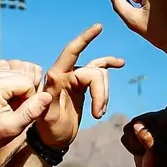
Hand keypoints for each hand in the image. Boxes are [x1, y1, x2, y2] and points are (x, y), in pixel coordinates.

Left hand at [0, 70, 52, 155]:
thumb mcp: (12, 127)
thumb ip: (31, 110)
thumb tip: (47, 95)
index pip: (26, 82)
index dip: (29, 98)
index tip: (19, 112)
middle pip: (20, 74)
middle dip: (23, 91)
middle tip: (14, 109)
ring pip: (13, 69)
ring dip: (16, 84)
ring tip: (9, 103)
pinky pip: (1, 70)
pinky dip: (7, 80)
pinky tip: (4, 96)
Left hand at [36, 25, 124, 149]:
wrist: (52, 138)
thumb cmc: (47, 129)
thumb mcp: (45, 117)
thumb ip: (46, 99)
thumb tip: (52, 76)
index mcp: (56, 77)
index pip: (71, 52)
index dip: (84, 39)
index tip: (99, 27)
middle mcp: (66, 73)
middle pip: (94, 72)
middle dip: (101, 93)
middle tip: (98, 115)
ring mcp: (76, 77)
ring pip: (101, 75)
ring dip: (104, 94)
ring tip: (99, 113)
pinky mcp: (84, 84)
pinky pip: (100, 70)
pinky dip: (109, 65)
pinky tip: (120, 63)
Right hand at [121, 110, 166, 166]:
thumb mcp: (159, 155)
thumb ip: (149, 140)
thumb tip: (136, 126)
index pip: (148, 119)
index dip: (145, 134)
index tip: (153, 146)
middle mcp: (158, 121)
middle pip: (135, 122)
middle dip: (138, 139)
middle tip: (149, 150)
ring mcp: (148, 126)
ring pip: (128, 129)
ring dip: (134, 143)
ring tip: (145, 151)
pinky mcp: (138, 133)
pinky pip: (124, 136)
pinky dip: (130, 146)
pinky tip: (141, 151)